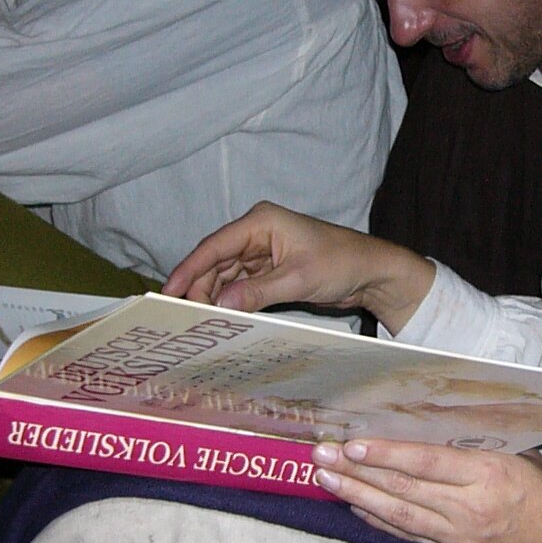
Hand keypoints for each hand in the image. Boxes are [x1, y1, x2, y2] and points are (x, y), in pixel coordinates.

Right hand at [163, 201, 435, 330]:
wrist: (372, 273)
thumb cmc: (342, 263)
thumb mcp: (298, 279)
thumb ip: (257, 291)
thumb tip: (220, 305)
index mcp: (261, 222)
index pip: (215, 245)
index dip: (189, 268)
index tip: (169, 290)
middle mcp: (257, 233)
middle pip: (216, 261)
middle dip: (199, 287)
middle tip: (183, 315)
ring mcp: (262, 251)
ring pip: (225, 275)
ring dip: (213, 295)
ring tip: (199, 320)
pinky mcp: (269, 270)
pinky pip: (240, 284)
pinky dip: (230, 299)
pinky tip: (220, 316)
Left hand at [312, 440, 541, 542]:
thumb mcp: (521, 455)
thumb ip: (478, 443)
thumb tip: (431, 423)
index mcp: (489, 476)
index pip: (427, 464)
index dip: (387, 455)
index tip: (353, 444)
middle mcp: (469, 507)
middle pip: (403, 489)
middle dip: (358, 472)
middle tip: (321, 456)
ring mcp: (458, 534)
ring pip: (398, 514)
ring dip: (358, 496)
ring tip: (327, 479)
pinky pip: (409, 534)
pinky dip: (379, 520)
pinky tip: (355, 507)